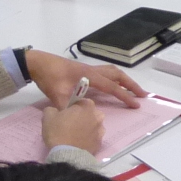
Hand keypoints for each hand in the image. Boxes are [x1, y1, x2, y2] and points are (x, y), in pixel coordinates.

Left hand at [24, 49, 147, 108]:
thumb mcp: (57, 95)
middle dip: (131, 84)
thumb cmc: (49, 77)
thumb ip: (70, 107)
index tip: (136, 104)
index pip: (112, 87)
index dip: (125, 96)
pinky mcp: (84, 70)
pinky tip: (113, 86)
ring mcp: (89, 69)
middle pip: (117, 75)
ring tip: (132, 89)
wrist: (38, 63)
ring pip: (112, 72)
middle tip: (142, 95)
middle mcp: (92, 70)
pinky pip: (105, 73)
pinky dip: (114, 78)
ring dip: (124, 80)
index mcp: (89, 76)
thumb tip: (81, 118)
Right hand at [41, 99, 103, 154]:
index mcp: (87, 106)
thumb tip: (55, 110)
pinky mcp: (100, 143)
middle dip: (82, 117)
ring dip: (87, 128)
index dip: (73, 107)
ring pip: (94, 126)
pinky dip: (89, 139)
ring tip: (76, 135)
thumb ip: (52, 109)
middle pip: (90, 113)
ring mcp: (101, 130)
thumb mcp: (48, 116)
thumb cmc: (58, 132)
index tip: (67, 114)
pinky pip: (94, 138)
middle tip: (71, 124)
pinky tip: (80, 143)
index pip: (81, 102)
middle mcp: (98, 116)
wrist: (67, 155)